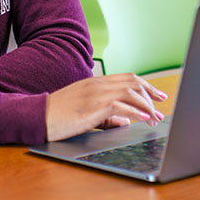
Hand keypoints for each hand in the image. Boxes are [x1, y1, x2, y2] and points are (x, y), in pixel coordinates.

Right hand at [45, 73, 167, 141]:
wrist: (38, 115)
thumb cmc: (59, 114)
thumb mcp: (86, 111)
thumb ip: (107, 115)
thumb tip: (126, 120)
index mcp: (96, 82)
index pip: (128, 78)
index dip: (147, 86)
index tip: (158, 95)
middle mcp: (98, 84)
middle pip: (133, 83)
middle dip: (151, 94)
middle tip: (161, 107)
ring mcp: (95, 94)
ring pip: (130, 92)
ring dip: (146, 106)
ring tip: (154, 118)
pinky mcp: (92, 106)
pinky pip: (120, 105)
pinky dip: (135, 111)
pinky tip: (143, 119)